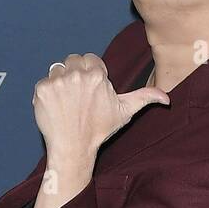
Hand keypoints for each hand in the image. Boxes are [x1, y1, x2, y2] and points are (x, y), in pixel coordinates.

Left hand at [33, 53, 168, 156]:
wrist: (73, 147)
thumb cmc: (100, 129)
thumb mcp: (125, 112)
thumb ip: (145, 98)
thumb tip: (167, 98)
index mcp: (97, 75)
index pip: (91, 60)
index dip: (91, 74)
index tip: (91, 91)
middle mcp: (77, 74)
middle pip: (73, 60)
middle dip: (76, 73)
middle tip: (79, 95)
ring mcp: (57, 81)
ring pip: (58, 69)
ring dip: (61, 81)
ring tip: (68, 101)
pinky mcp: (42, 89)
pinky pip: (44, 81)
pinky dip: (48, 93)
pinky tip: (57, 106)